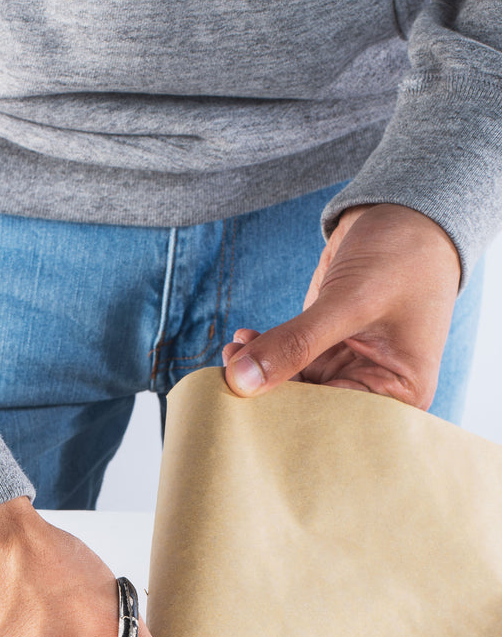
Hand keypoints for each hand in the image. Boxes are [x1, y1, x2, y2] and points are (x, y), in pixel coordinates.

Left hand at [222, 204, 461, 409]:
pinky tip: (241, 341)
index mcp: (401, 394)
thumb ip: (295, 342)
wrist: (408, 213)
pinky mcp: (325, 349)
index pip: (336, 423)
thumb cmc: (403, 255)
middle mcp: (375, 389)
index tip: (245, 413)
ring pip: (293, 387)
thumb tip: (241, 381)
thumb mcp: (349, 301)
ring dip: (258, 374)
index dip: (289, 421)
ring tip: (230, 354)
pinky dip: (263, 354)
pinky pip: (287, 363)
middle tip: (227, 383)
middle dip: (268, 398)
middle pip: (311, 411)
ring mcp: (347, 369)